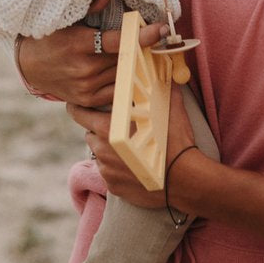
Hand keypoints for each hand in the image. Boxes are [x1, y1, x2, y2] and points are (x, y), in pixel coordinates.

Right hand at [16, 14, 163, 108]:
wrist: (30, 66)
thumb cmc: (50, 36)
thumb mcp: (65, 18)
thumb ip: (90, 7)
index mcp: (79, 44)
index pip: (119, 41)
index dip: (142, 36)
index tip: (161, 29)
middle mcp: (84, 69)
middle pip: (126, 58)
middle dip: (141, 47)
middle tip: (154, 36)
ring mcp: (87, 87)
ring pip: (123, 73)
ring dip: (134, 62)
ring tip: (139, 50)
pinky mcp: (88, 100)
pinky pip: (116, 90)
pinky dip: (125, 78)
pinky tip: (127, 68)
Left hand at [69, 81, 198, 207]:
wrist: (187, 181)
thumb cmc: (176, 143)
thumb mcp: (170, 111)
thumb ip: (162, 91)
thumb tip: (166, 74)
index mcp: (109, 129)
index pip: (79, 114)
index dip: (77, 109)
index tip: (76, 105)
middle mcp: (103, 151)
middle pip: (90, 135)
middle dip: (99, 131)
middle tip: (117, 129)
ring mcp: (107, 172)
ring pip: (99, 156)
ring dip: (107, 151)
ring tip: (128, 149)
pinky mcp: (114, 188)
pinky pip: (108, 174)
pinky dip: (116, 170)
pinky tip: (132, 167)